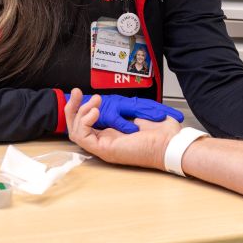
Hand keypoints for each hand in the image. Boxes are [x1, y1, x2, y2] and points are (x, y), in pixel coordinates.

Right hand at [65, 89, 181, 168]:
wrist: (170, 143)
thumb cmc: (163, 132)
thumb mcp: (144, 113)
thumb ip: (132, 109)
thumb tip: (121, 100)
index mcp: (112, 133)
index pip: (87, 123)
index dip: (81, 108)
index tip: (82, 93)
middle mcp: (105, 141)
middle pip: (77, 127)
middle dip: (72, 108)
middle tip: (76, 92)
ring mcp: (104, 147)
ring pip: (76, 132)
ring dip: (79, 113)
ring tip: (94, 102)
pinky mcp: (104, 150)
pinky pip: (83, 137)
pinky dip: (85, 122)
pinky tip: (94, 112)